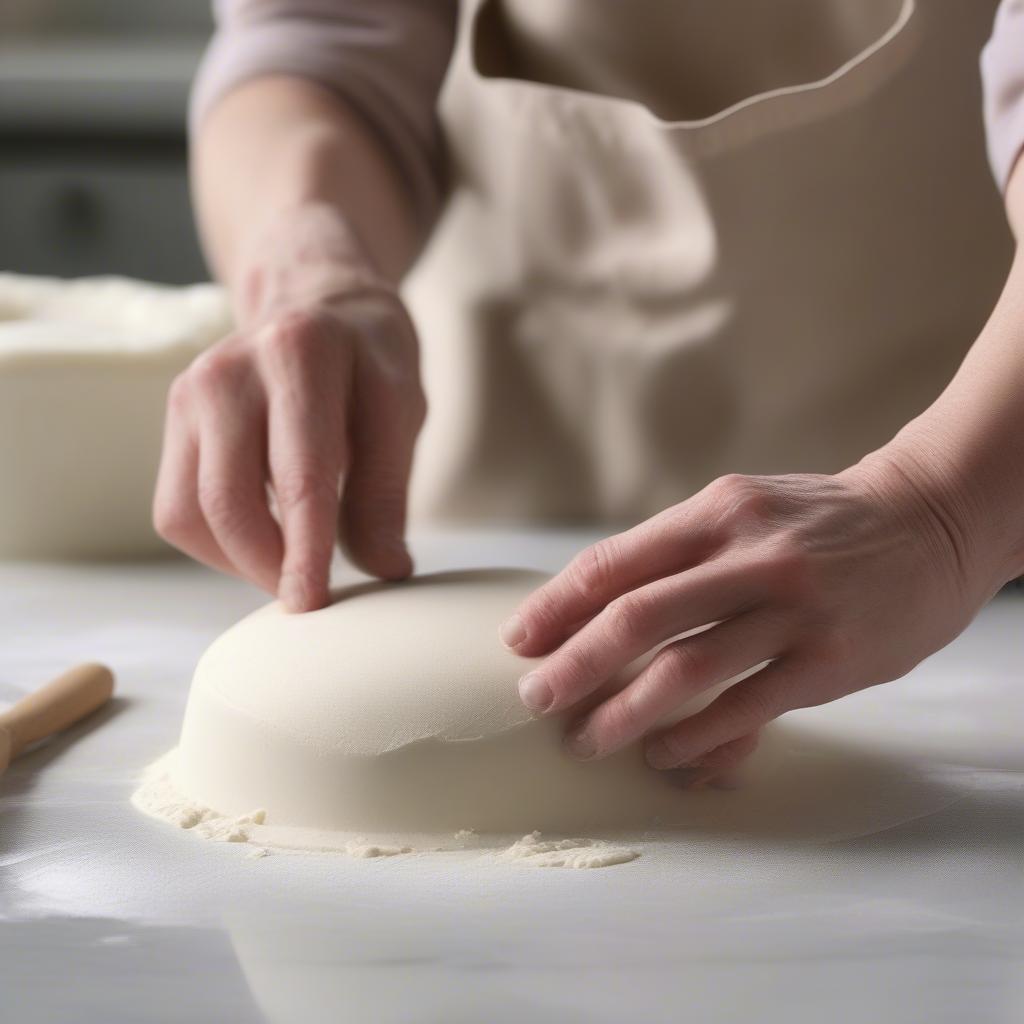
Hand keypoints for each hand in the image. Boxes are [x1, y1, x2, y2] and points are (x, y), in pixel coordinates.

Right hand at [154, 204, 425, 610]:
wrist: (317, 304)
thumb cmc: (368, 361)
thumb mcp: (401, 411)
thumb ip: (387, 490)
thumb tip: (385, 569)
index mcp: (301, 355)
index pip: (300, 475)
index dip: (306, 550)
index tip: (312, 603)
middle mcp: (230, 368)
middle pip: (229, 501)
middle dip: (268, 566)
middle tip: (309, 598)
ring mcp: (190, 390)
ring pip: (191, 511)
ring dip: (240, 561)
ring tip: (291, 565)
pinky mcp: (173, 415)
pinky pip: (176, 506)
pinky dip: (217, 542)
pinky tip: (263, 538)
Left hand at [501, 452, 1001, 778]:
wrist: (929, 521)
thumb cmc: (817, 523)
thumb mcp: (744, 511)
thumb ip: (680, 559)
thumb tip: (601, 623)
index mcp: (717, 511)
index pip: (615, 562)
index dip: (558, 605)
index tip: (520, 640)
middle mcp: (749, 554)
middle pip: (636, 616)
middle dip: (574, 664)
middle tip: (535, 698)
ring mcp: (792, 608)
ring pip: (685, 669)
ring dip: (625, 712)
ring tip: (588, 741)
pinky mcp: (829, 659)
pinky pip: (744, 707)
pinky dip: (695, 736)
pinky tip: (665, 754)